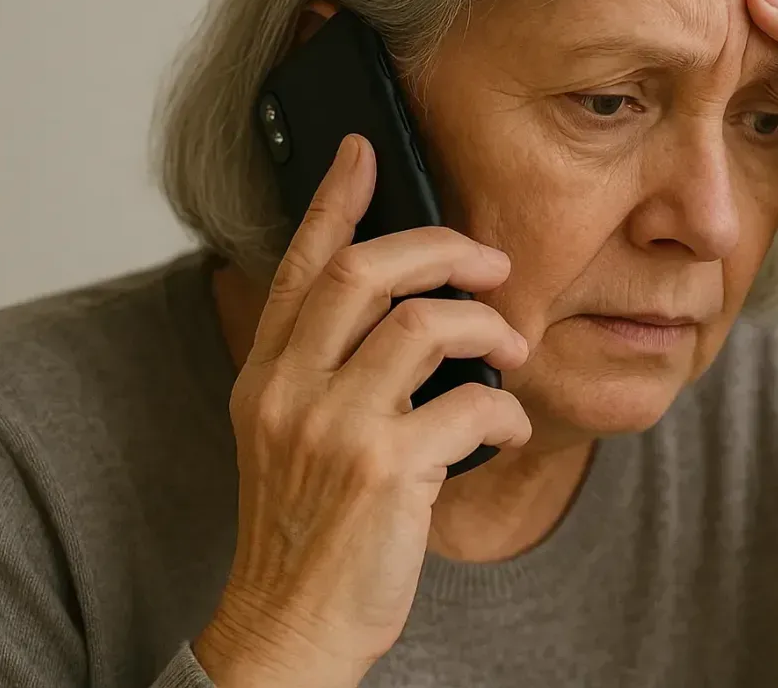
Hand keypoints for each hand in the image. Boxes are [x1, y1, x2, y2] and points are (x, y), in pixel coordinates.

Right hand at [193, 135, 530, 686]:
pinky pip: (471, 404)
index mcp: (267, 377)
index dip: (334, 201)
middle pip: (365, 273)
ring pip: (427, 324)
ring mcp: (335, 429)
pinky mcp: (386, 472)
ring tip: (510, 352)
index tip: (364, 150)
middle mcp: (291, 391)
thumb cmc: (307, 531)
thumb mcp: (292, 439)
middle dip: (442, 248)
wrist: (291, 626)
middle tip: (492, 263)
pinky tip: (506, 430)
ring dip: (488, 328)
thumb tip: (405, 311)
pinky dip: (505, 411)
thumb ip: (327, 372)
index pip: (298, 267)